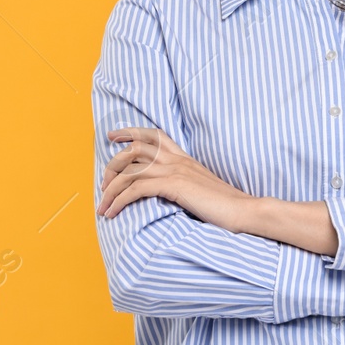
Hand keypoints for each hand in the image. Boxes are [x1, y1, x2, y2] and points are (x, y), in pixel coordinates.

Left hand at [97, 126, 255, 233]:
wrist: (243, 211)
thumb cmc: (224, 206)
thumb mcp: (200, 189)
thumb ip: (183, 184)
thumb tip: (164, 191)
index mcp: (184, 157)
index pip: (153, 135)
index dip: (130, 132)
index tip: (112, 137)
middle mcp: (178, 159)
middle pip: (135, 149)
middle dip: (113, 164)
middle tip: (102, 183)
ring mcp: (175, 170)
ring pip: (130, 170)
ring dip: (111, 189)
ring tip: (102, 206)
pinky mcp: (174, 185)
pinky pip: (136, 188)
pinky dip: (119, 200)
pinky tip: (113, 212)